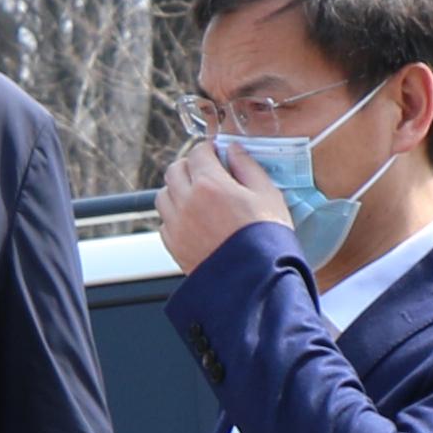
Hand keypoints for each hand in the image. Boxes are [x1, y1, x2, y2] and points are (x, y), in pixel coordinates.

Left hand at [153, 131, 280, 272]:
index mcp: (210, 185)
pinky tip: (194, 222)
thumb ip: (248, 166)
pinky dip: (175, 217)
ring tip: (197, 198)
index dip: (208, 150)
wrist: (256, 283)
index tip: (216, 154)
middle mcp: (187, 202)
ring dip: (177, 190)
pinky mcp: (174, 247)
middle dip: (190, 167)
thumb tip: (234, 150)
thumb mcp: (268, 195)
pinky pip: (165, 222)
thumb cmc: (266, 240)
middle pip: (175, 170)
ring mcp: (177, 226)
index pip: (198, 152)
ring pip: (163, 195)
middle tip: (206, 173)